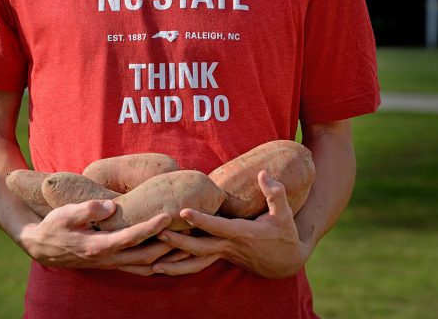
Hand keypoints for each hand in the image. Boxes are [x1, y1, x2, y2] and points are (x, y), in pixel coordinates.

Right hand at [18, 199, 173, 275]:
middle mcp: (108, 259)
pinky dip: (158, 263)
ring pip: (146, 267)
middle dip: (169, 245)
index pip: (131, 237)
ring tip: (188, 246)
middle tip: (188, 230)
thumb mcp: (65, 214)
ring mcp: (112, 264)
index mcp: (98, 246)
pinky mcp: (113, 264)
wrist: (42, 247)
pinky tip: (171, 255)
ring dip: (167, 259)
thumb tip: (111, 205)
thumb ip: (87, 210)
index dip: (151, 227)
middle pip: (146, 257)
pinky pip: (140, 268)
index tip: (169, 215)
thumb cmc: (54, 226)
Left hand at [152, 171, 312, 277]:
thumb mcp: (285, 214)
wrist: (285, 262)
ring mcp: (223, 254)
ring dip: (174, 261)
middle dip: (178, 241)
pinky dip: (180, 265)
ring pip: (195, 261)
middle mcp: (230, 246)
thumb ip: (275, 193)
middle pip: (199, 247)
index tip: (182, 212)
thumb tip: (263, 172)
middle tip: (156, 232)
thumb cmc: (284, 234)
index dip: (201, 220)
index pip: (218, 226)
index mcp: (243, 234)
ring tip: (152, 259)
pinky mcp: (220, 257)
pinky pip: (197, 263)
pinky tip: (162, 263)